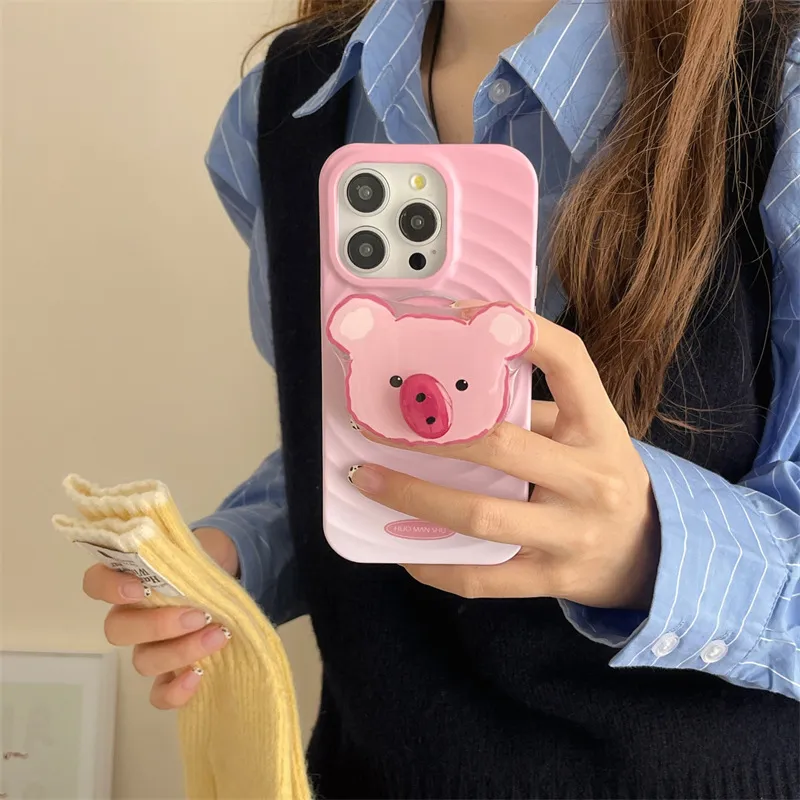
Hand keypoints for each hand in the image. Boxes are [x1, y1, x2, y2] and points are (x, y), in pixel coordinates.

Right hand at [83, 527, 237, 708]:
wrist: (226, 588)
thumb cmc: (203, 568)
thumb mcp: (195, 553)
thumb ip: (186, 557)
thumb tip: (198, 558)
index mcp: (129, 583)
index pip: (96, 583)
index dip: (110, 587)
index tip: (142, 587)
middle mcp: (130, 619)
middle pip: (118, 631)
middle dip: (157, 625)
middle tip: (197, 616)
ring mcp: (147, 649)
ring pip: (143, 662)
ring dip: (181, 652)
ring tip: (218, 635)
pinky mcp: (168, 676)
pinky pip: (159, 694)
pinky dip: (175, 691)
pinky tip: (199, 675)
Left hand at [349, 306, 660, 610]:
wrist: (652, 557)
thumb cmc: (603, 479)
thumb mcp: (588, 435)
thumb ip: (533, 412)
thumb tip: (447, 393)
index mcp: (600, 428)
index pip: (570, 361)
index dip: (521, 329)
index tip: (462, 313)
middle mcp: (592, 479)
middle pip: (502, 446)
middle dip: (432, 435)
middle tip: (377, 424)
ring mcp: (572, 534)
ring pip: (481, 516)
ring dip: (415, 499)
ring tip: (367, 480)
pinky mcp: (552, 579)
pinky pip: (482, 577)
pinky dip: (435, 565)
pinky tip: (402, 551)